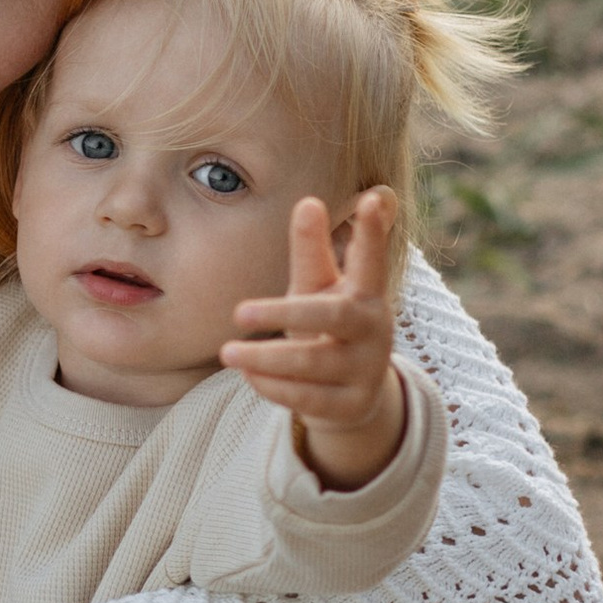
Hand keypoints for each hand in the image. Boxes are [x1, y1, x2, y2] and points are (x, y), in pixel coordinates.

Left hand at [223, 191, 405, 489]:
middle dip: (287, 313)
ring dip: (268, 358)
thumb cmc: (327, 329)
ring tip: (228, 353)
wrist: (351, 397)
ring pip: (315, 364)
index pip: (371, 260)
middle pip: (335, 316)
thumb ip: (311, 251)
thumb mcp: (319, 290)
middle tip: (240, 312)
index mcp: (367, 295)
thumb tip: (307, 202)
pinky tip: (248, 375)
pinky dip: (274, 387)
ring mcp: (366, 370)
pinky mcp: (351, 405)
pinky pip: (309, 398)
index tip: (373, 197)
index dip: (373, 233)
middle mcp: (374, 330)